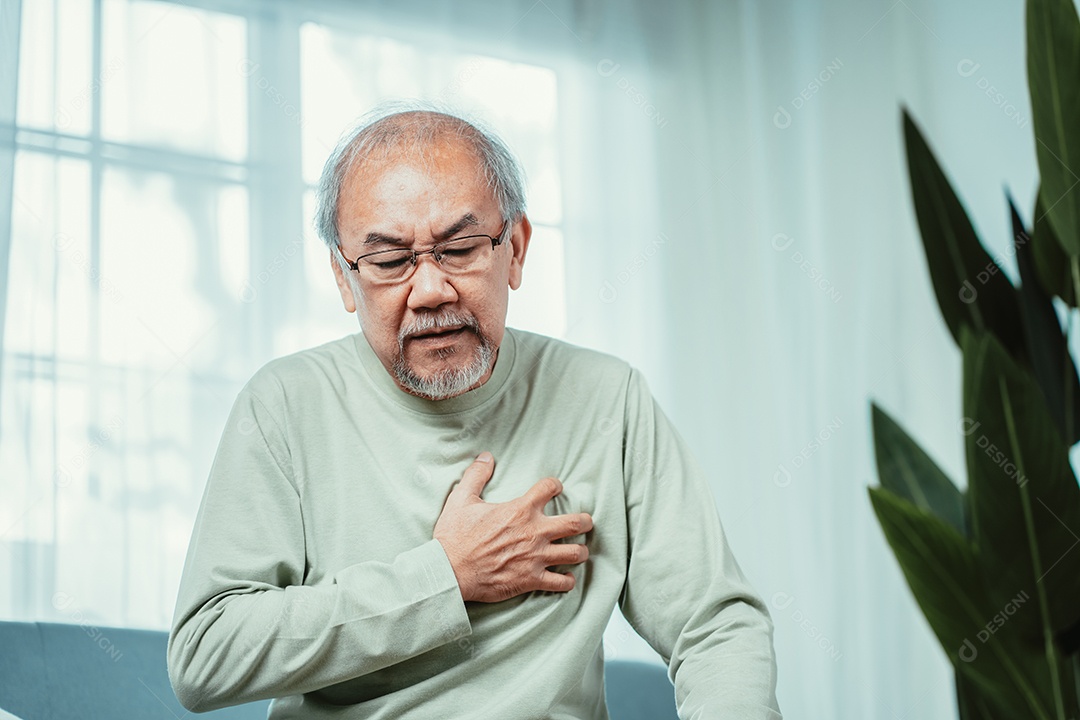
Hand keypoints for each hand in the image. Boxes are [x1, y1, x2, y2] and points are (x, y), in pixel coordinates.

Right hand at [433, 452, 592, 602]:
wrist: (450, 571)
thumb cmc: (455, 536)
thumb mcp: (461, 499)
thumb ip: (476, 475)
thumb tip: (486, 457)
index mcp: (520, 510)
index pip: (548, 488)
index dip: (554, 485)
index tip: (555, 487)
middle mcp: (534, 532)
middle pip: (575, 523)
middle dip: (585, 521)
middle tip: (586, 522)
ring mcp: (536, 557)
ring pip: (575, 553)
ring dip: (581, 551)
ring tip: (581, 550)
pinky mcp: (532, 579)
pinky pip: (561, 582)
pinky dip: (567, 581)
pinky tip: (567, 578)